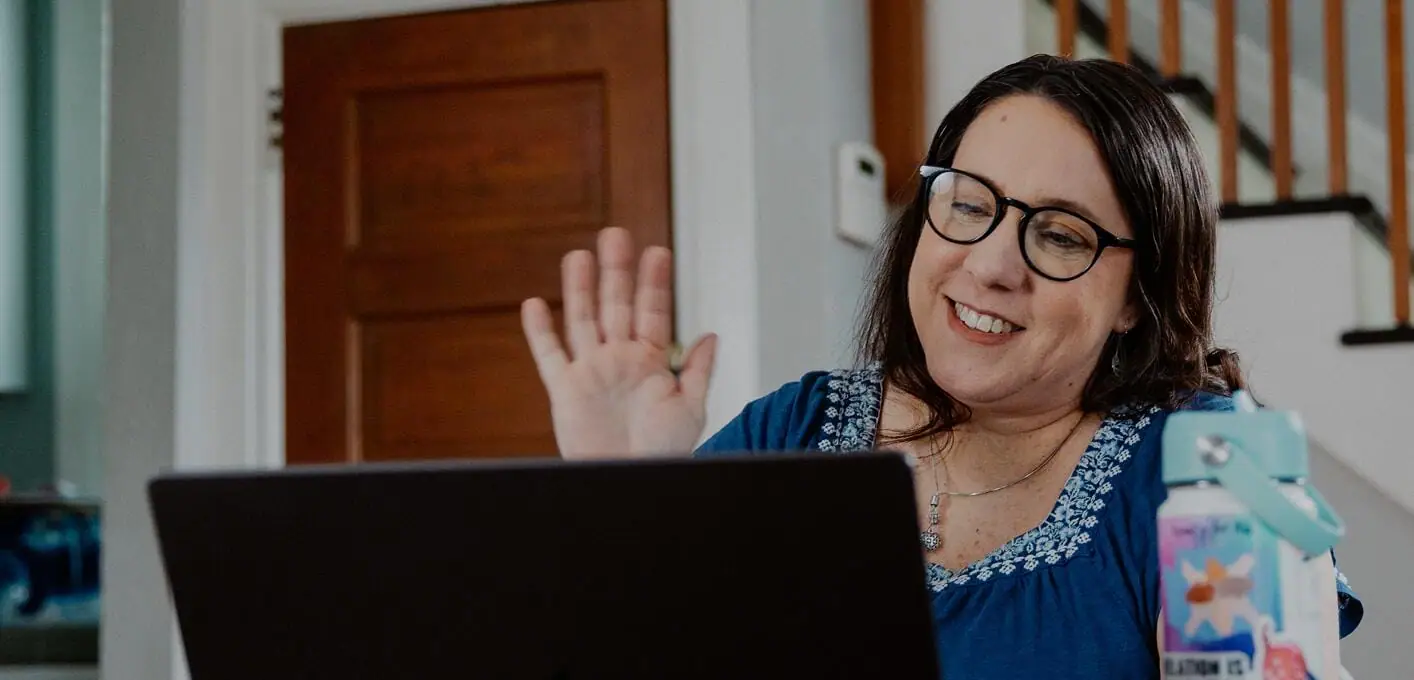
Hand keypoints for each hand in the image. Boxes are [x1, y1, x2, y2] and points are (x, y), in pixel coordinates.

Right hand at [521, 227, 717, 458]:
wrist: (635, 480)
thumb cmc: (665, 452)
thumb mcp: (692, 409)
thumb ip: (698, 371)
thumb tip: (710, 335)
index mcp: (652, 361)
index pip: (652, 312)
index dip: (654, 283)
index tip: (658, 252)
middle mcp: (619, 360)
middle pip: (615, 306)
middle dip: (616, 271)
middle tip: (616, 235)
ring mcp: (591, 372)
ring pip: (582, 321)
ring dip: (580, 289)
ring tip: (579, 255)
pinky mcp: (565, 391)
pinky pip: (549, 356)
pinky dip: (539, 332)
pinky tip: (535, 304)